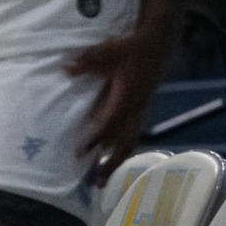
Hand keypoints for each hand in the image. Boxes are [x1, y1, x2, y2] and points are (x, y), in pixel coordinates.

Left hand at [66, 27, 174, 180]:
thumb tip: (66, 69)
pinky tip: (112, 156)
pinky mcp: (140, 107)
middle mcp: (135, 108)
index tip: (81, 153)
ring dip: (116, 160)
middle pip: (124, 142)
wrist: (159, 43)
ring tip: (102, 179)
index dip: (96, 139)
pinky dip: (122, 148)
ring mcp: (139, 109)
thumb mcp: (108, 49)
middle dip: (110, 163)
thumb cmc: (132, 47)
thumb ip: (87, 60)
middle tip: (95, 183)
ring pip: (130, 141)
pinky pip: (132, 133)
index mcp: (127, 97)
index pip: (110, 123)